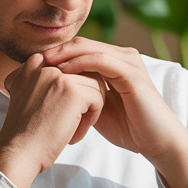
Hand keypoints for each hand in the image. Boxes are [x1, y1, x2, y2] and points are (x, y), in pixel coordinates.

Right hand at [0, 54, 105, 187]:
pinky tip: (72, 135)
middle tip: (65, 124)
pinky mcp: (72, 90)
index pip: (71, 67)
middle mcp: (44, 63)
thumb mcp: (30, 96)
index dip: (71, 94)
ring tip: (70, 130)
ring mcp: (58, 75)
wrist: (18, 153)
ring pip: (94, 85)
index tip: (55, 114)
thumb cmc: (27, 132)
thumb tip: (76, 77)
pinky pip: (98, 98)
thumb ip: (47, 81)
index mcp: (34, 62)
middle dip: (82, 101)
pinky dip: (91, 120)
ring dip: (88, 110)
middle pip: (84, 74)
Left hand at [40, 38, 187, 187]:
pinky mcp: (132, 74)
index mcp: (114, 61)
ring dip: (63, 55)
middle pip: (81, 44)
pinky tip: (62, 72)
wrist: (156, 142)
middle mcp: (122, 56)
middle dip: (55, 50)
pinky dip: (80, 64)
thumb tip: (50, 91)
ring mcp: (129, 63)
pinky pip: (101, 62)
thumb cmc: (128, 127)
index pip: (79, 49)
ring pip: (89, 49)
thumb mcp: (96, 107)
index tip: (31, 64)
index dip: (55, 54)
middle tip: (32, 59)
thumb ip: (80, 93)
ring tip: (42, 63)